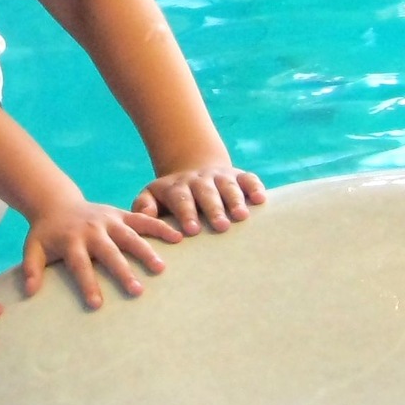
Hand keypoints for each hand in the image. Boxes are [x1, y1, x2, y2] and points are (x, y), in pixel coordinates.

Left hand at [20, 204, 184, 310]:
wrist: (57, 203)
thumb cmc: (47, 233)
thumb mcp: (33, 248)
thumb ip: (31, 269)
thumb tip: (29, 292)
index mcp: (71, 241)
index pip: (80, 265)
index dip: (88, 284)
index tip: (97, 305)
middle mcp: (92, 230)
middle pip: (109, 252)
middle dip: (122, 271)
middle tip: (137, 291)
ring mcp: (108, 220)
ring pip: (129, 235)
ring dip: (145, 251)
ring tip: (160, 268)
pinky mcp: (120, 213)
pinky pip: (142, 220)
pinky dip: (159, 227)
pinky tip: (178, 238)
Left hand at [132, 164, 266, 236]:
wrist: (193, 173)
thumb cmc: (171, 197)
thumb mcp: (152, 197)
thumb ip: (144, 206)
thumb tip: (144, 216)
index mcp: (177, 187)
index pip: (181, 199)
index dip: (187, 213)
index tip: (192, 231)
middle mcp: (199, 181)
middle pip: (206, 192)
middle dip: (214, 209)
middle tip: (221, 226)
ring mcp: (220, 177)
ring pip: (227, 185)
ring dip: (235, 199)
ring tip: (242, 216)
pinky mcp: (238, 176)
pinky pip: (248, 179)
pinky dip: (255, 187)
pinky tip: (261, 199)